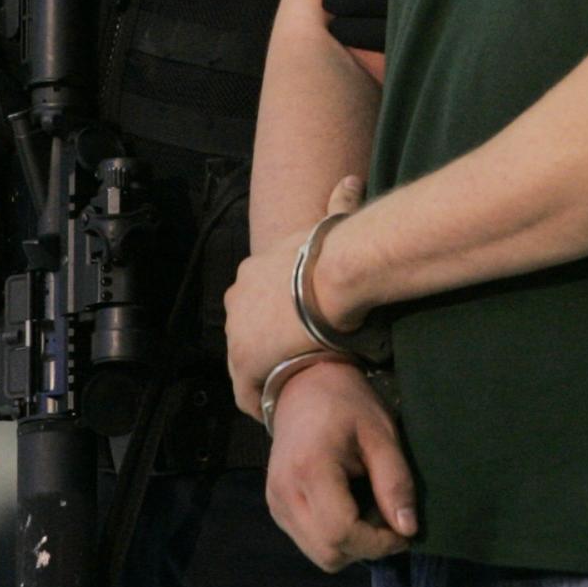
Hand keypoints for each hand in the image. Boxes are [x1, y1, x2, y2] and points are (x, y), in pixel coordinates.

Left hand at [227, 175, 367, 415]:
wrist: (336, 273)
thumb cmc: (337, 251)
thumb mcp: (332, 221)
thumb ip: (339, 204)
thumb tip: (352, 180)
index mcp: (251, 270)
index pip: (255, 305)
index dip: (275, 323)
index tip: (296, 335)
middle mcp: (235, 297)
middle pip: (247, 332)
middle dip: (268, 348)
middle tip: (298, 361)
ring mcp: (236, 330)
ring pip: (246, 361)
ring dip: (267, 373)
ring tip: (293, 385)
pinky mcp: (245, 360)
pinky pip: (248, 390)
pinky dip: (263, 399)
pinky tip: (281, 406)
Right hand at [264, 359, 417, 570]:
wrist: (304, 386)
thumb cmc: (348, 404)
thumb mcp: (381, 435)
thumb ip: (395, 482)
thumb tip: (408, 529)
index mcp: (310, 469)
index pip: (341, 533)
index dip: (377, 542)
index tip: (404, 532)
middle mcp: (284, 492)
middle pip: (329, 554)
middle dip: (366, 547)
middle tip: (389, 520)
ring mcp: (275, 503)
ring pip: (319, 554)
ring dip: (351, 545)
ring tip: (369, 509)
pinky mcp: (275, 506)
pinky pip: (309, 541)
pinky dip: (335, 537)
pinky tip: (350, 507)